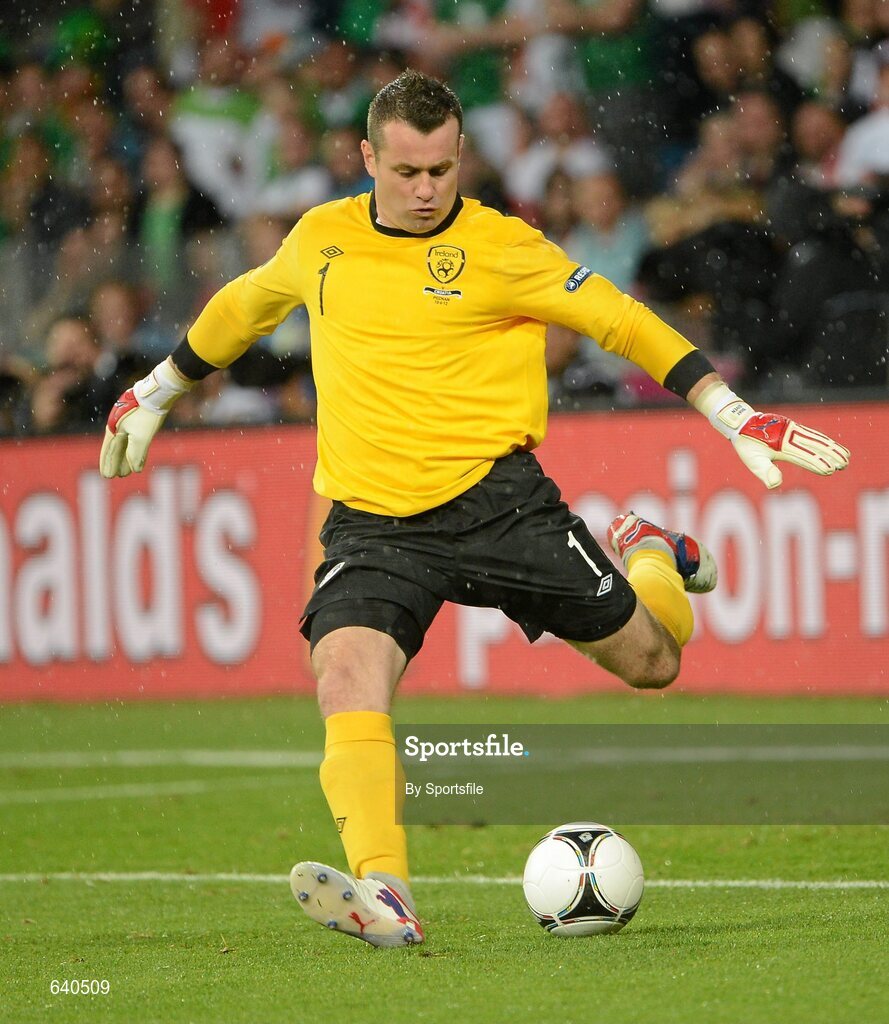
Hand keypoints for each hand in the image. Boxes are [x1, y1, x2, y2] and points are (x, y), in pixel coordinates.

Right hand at [99, 359, 193, 478]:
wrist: (158, 393)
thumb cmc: (147, 414)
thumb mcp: (142, 436)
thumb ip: (136, 453)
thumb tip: (135, 469)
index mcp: (114, 429)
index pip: (109, 450)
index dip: (108, 463)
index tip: (107, 476)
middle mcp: (118, 426)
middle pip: (116, 448)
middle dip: (116, 462)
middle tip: (115, 476)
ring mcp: (128, 422)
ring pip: (125, 444)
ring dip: (125, 458)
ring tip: (126, 471)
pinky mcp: (139, 420)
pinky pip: (133, 439)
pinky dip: (134, 449)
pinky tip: (137, 456)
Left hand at [731, 411, 849, 488]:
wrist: (741, 422)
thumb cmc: (746, 444)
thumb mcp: (752, 460)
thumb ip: (765, 472)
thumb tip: (776, 484)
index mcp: (781, 445)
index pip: (803, 455)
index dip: (817, 463)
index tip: (831, 470)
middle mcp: (790, 435)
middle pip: (814, 445)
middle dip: (831, 455)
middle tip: (845, 464)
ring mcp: (792, 429)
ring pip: (816, 438)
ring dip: (832, 447)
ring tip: (846, 456)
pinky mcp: (793, 427)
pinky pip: (812, 434)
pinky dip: (823, 439)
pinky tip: (831, 445)